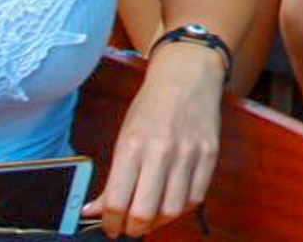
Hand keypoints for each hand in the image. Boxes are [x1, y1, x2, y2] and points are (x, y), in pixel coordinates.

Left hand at [84, 45, 223, 235]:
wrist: (188, 75)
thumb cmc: (151, 106)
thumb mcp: (124, 137)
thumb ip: (112, 178)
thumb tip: (93, 211)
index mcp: (133, 145)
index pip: (116, 201)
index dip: (110, 223)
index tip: (111, 227)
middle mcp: (161, 150)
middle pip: (144, 212)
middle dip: (132, 229)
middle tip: (129, 228)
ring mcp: (189, 153)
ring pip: (172, 210)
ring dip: (158, 222)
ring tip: (150, 216)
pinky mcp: (209, 155)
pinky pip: (195, 197)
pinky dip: (181, 208)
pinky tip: (171, 201)